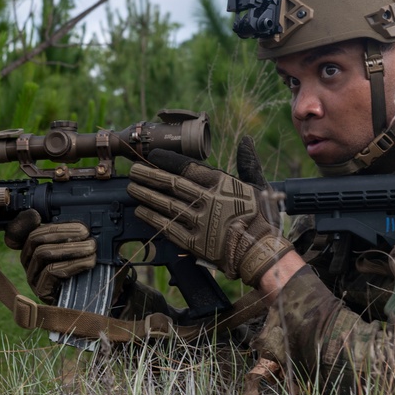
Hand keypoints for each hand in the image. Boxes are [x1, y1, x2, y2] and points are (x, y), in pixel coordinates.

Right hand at [4, 209, 95, 303]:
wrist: (94, 298)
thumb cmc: (87, 268)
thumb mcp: (80, 247)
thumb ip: (72, 232)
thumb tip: (76, 217)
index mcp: (35, 247)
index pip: (33, 229)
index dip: (42, 222)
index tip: (60, 221)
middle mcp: (29, 261)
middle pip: (36, 239)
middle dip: (63, 232)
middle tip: (87, 233)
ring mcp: (33, 277)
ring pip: (43, 253)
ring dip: (70, 247)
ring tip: (92, 247)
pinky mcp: (41, 291)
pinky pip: (51, 271)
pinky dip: (73, 264)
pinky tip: (89, 262)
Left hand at [126, 136, 291, 285]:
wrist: (262, 254)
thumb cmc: (262, 220)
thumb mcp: (260, 186)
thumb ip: (248, 163)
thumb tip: (246, 141)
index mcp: (222, 184)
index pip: (188, 167)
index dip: (167, 160)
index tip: (153, 156)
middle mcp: (208, 200)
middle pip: (172, 184)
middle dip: (150, 176)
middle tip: (134, 171)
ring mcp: (199, 221)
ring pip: (166, 204)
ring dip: (146, 195)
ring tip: (132, 188)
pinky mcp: (194, 242)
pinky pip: (167, 227)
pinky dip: (152, 218)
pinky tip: (140, 211)